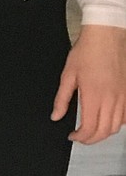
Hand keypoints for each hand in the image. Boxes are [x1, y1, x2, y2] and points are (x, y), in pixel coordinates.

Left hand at [52, 25, 125, 143]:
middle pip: (105, 131)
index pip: (89, 128)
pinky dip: (117, 124)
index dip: (80, 137)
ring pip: (117, 127)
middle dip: (91, 139)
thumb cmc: (86, 52)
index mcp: (94, 96)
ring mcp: (123, 97)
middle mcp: (111, 100)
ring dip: (104, 133)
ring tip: (92, 130)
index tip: (72, 136)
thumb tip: (56, 116)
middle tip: (81, 137)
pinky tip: (107, 119)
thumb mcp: (68, 74)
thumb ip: (62, 98)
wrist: (106, 35)